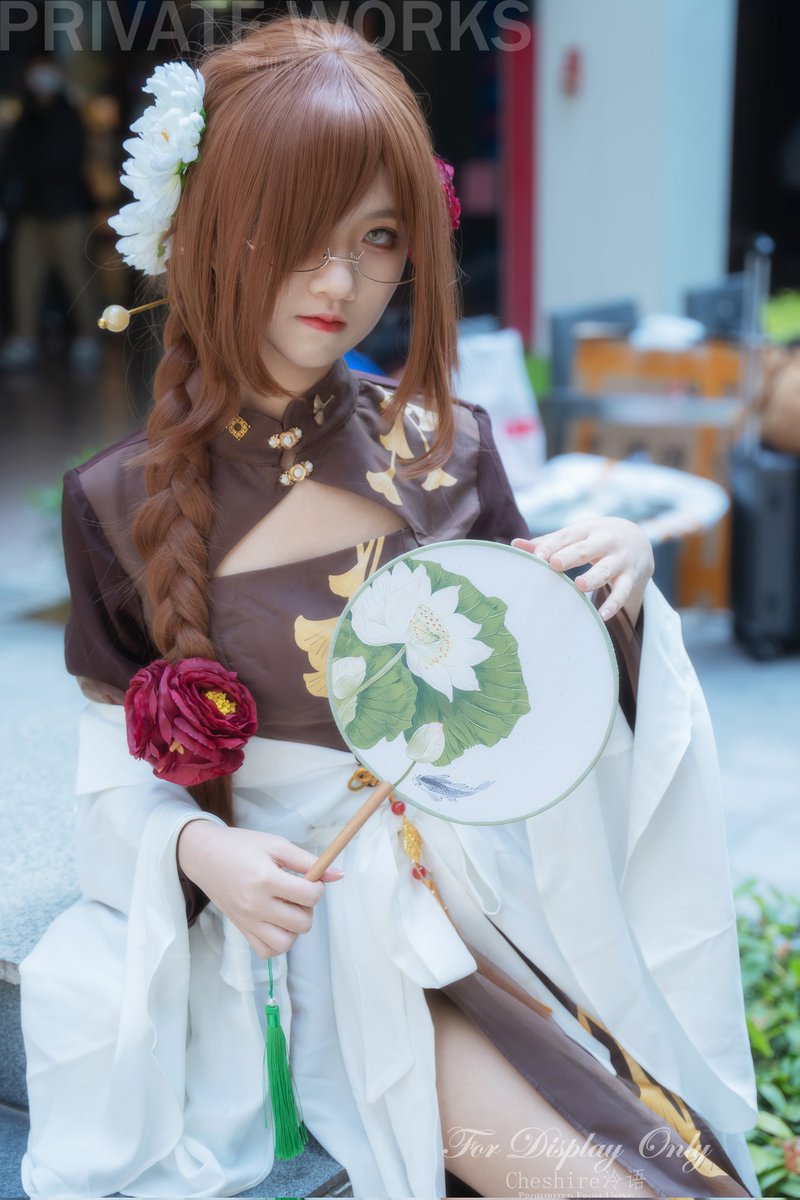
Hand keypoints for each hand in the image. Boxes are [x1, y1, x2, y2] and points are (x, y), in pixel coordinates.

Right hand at [177, 821, 344, 958]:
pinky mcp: (241, 930)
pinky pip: (267, 952)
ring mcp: (247, 921)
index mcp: (266, 879)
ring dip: (295, 928)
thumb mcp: (277, 845)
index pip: (308, 896)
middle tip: (298, 893)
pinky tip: (278, 923)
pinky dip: (278, 942)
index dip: (317, 888)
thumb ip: (309, 861)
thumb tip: (340, 875)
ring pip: (286, 943)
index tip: (309, 879)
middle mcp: (255, 905)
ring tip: (288, 909)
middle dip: (308, 908)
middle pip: (302, 922)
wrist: (204, 855)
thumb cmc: (242, 846)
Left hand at [512, 516, 654, 624]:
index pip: (568, 536)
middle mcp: (605, 541)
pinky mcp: (631, 577)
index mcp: (587, 529)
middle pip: (587, 549)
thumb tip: (514, 544)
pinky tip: (602, 615)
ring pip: (606, 570)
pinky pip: (623, 592)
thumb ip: (548, 541)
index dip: (552, 545)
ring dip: (594, 578)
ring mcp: (620, 560)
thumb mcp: (577, 535)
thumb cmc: (595, 539)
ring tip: (580, 585)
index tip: (537, 556)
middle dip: (572, 555)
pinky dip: (614, 604)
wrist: (639, 540)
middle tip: (555, 563)